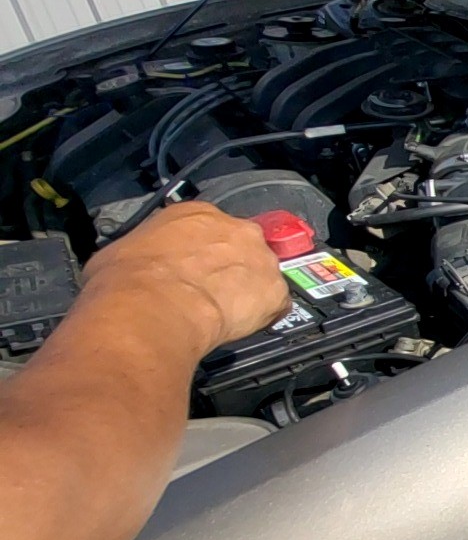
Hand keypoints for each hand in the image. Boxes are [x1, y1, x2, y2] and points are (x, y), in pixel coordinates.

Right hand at [80, 202, 288, 355]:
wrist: (152, 306)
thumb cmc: (127, 279)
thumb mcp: (119, 252)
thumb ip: (142, 251)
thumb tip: (132, 264)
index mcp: (196, 213)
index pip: (207, 227)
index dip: (200, 250)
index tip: (192, 266)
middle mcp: (236, 229)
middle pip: (241, 246)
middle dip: (229, 266)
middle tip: (209, 290)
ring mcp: (261, 259)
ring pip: (262, 273)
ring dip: (248, 290)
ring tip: (224, 312)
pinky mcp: (275, 291)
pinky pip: (276, 304)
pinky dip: (263, 315)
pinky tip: (240, 326)